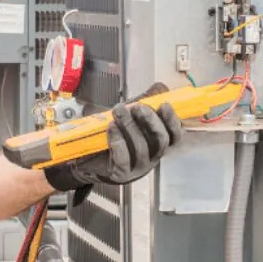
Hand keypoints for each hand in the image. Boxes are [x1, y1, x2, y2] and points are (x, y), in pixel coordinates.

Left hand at [45, 83, 183, 190]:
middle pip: (161, 141)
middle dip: (151, 121)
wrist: (87, 156)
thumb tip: (160, 88)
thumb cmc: (113, 135)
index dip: (173, 121)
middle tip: (137, 107)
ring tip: (118, 111)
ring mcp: (137, 167)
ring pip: (141, 148)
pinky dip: (118, 140)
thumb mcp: (131, 115)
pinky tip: (111, 128)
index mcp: (157, 143)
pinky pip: (123, 158)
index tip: (164, 104)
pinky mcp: (121, 173)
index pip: (175, 135)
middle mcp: (152, 157)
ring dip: (130, 126)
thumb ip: (147, 101)